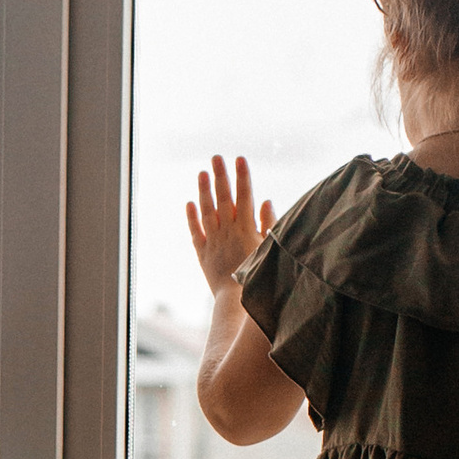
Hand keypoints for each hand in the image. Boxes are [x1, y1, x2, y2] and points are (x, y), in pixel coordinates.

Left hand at [186, 155, 272, 297]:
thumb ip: (269, 224)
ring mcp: (213, 241)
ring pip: (207, 211)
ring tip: (202, 173)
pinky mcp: (203, 253)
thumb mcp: (269, 249)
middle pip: (223, 198)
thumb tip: (265, 201)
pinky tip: (189, 203)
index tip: (239, 158)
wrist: (237, 302)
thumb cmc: (260, 277)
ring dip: (204, 191)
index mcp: (246, 228)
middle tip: (216, 157)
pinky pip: (196, 232)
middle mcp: (228, 231)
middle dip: (220, 175)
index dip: (242, 176)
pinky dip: (192, 218)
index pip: (244, 196)